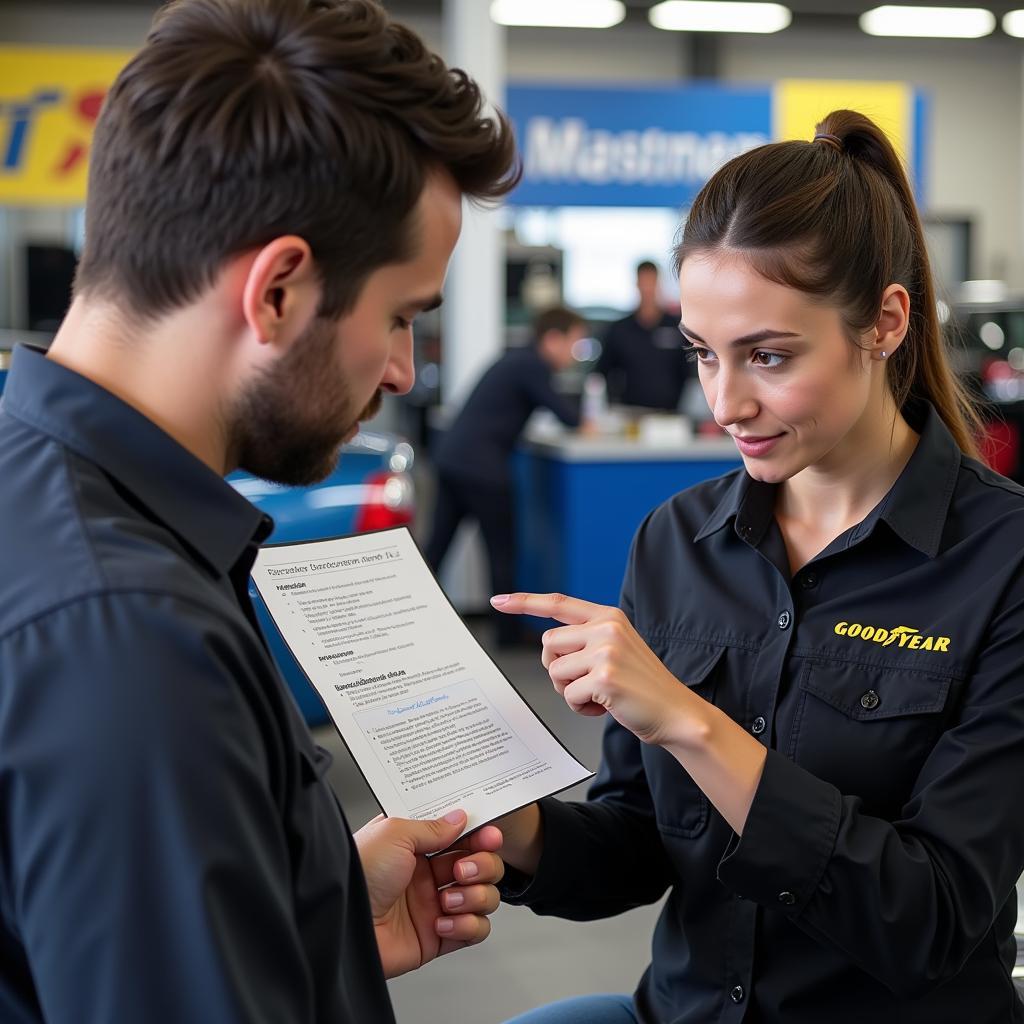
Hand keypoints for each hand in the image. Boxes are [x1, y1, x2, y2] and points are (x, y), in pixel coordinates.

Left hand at [353, 810, 503, 978]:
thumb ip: (433, 826)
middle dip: (482, 866)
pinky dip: (467, 926)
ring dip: (475, 897)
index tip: (490, 834)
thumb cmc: (359, 872)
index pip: (463, 837)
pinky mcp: (438, 937)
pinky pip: (475, 931)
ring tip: (447, 900)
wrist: (341, 922)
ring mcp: (435, 906)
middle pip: (482, 865)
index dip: (481, 835)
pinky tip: (443, 922)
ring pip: (485, 897)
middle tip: (461, 870)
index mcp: (418, 847)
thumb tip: (461, 817)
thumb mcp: (395, 833)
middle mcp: (429, 875)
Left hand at [490, 592, 700, 746]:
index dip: (524, 602)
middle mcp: (606, 627)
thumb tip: (549, 647)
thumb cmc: (643, 686)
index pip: (558, 603)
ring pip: (555, 671)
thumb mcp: (616, 649)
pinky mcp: (603, 677)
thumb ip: (586, 640)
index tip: (498, 601)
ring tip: (599, 696)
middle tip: (586, 683)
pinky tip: (605, 707)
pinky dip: (581, 709)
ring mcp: (605, 651)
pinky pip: (568, 695)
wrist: (677, 712)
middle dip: (558, 669)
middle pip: (548, 644)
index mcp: (608, 616)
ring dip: (570, 691)